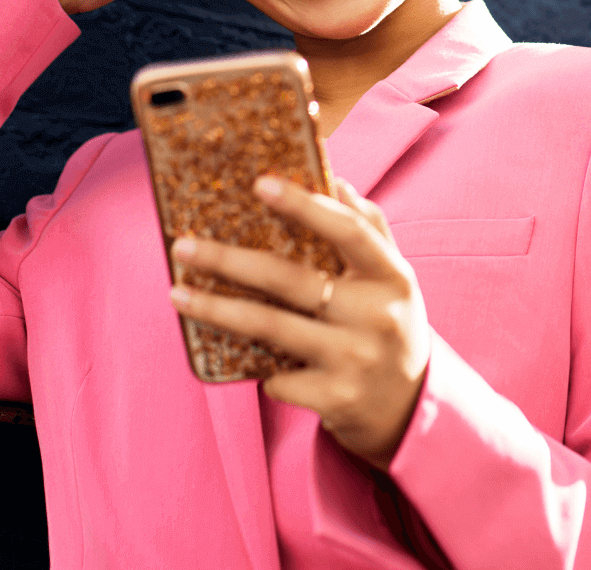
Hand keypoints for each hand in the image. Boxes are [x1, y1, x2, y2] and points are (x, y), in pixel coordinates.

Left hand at [169, 176, 430, 471]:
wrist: (413, 410)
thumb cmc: (389, 324)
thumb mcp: (392, 277)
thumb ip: (369, 227)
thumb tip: (334, 179)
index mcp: (391, 276)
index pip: (347, 230)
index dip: (304, 204)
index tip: (260, 183)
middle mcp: (376, 316)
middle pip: (290, 280)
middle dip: (229, 260)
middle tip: (183, 246)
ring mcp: (355, 360)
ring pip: (270, 327)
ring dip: (217, 309)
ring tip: (177, 293)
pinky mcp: (336, 400)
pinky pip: (277, 378)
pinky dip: (257, 367)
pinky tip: (240, 357)